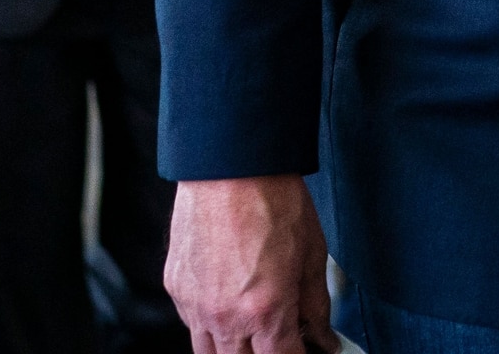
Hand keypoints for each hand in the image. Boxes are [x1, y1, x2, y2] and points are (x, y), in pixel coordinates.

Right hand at [168, 175, 336, 352]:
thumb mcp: (312, 256)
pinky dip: (210, 328)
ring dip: (233, 352)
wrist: (231, 164)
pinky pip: (191, 326)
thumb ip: (317, 307)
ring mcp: (195, 305)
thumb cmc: (273, 200)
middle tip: (280, 340)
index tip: (306, 351)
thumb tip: (323, 338)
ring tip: (254, 334)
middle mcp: (225, 317)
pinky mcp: (176, 289)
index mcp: (265, 312)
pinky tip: (229, 310)